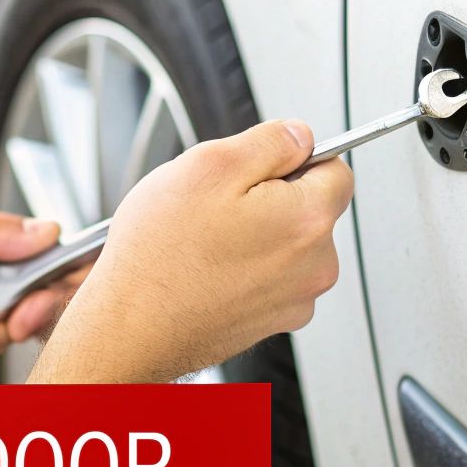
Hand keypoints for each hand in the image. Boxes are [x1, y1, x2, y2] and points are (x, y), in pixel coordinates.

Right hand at [32, 119, 352, 385]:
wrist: (130, 331)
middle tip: (218, 205)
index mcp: (308, 220)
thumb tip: (301, 136)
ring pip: (288, 244)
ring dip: (256, 235)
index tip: (258, 168)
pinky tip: (207, 269)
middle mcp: (315, 266)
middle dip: (271, 198)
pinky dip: (245, 269)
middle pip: (310, 208)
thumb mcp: (209, 165)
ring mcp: (294, 300)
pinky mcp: (271, 321)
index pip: (336, 169)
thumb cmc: (160, 257)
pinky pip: (270, 277)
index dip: (294, 158)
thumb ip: (270, 141)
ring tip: (206, 241)